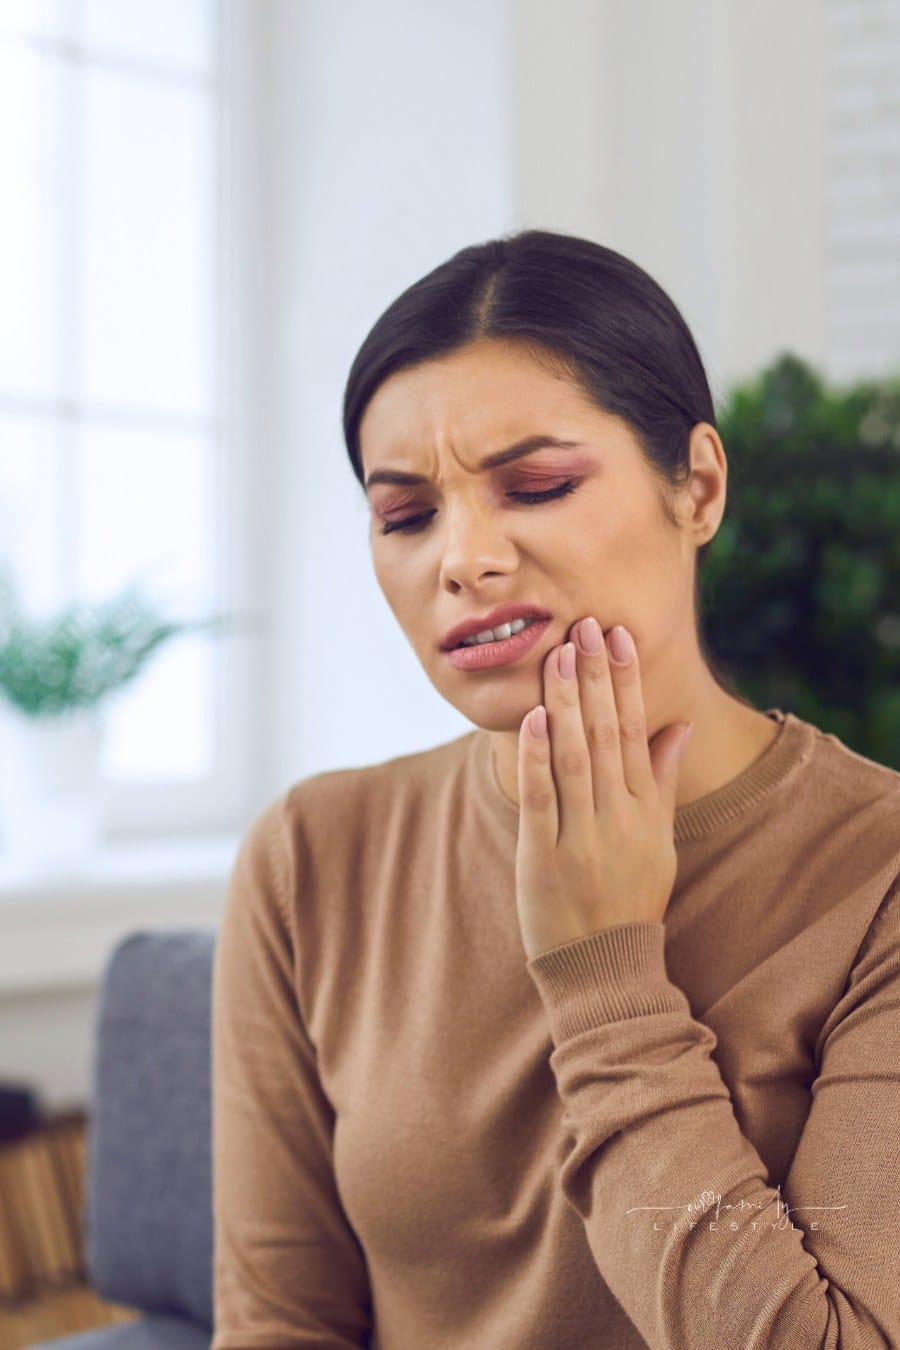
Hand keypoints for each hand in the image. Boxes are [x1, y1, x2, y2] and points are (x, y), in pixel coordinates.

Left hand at [515, 616, 692, 961]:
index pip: (636, 732)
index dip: (626, 682)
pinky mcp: (543, 859)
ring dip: (565, 704)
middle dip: (595, 678)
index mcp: (646, 812)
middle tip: (586, 627)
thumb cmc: (631, 899)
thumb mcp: (659, 841)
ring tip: (558, 655)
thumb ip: (662, 779)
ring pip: (574, 759)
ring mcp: (581, 840)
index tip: (619, 638)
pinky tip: (532, 718)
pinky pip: (540, 800)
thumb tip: (677, 725)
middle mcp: (618, 820)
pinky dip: (536, 759)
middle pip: (605, 736)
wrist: (604, 968)